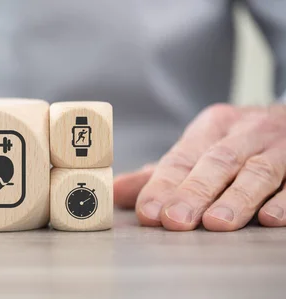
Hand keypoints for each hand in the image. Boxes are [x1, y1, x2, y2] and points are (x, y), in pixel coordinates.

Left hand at [114, 103, 285, 230]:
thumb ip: (161, 174)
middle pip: (218, 162)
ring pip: (258, 171)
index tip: (148, 212)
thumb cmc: (237, 142)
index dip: (164, 185)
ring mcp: (281, 147)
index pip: (183, 157)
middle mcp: (246, 132)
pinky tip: (270, 218)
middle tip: (175, 220)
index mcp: (212, 126)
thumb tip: (115, 192)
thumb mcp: (200, 148)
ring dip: (236, 198)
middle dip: (194, 192)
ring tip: (217, 223)